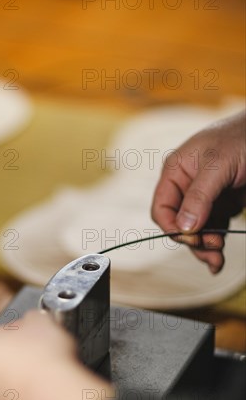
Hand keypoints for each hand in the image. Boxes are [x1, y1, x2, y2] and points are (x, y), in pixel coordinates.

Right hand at [151, 111, 245, 272]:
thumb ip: (199, 197)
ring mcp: (206, 197)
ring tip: (217, 261)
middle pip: (180, 225)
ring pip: (197, 231)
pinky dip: (217, 242)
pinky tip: (220, 256)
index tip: (193, 240)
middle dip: (194, 241)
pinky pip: (214, 228)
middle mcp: (187, 186)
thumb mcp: (218, 166)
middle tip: (214, 251)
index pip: (162, 209)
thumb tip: (184, 228)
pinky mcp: (223, 203)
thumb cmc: (242, 138)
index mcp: (176, 172)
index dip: (173, 228)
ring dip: (206, 247)